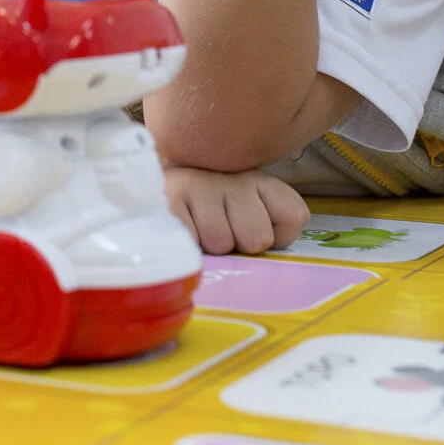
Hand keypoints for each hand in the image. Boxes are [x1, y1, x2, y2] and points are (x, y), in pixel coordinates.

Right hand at [164, 165, 309, 254]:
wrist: (150, 189)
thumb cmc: (205, 213)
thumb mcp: (245, 213)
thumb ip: (265, 230)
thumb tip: (266, 268)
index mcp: (259, 181)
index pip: (293, 216)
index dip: (275, 236)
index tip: (251, 230)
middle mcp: (234, 177)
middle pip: (258, 238)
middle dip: (238, 245)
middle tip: (219, 232)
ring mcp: (200, 184)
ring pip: (221, 243)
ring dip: (209, 248)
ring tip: (196, 230)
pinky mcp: (170, 198)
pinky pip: (191, 242)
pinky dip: (187, 246)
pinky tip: (181, 231)